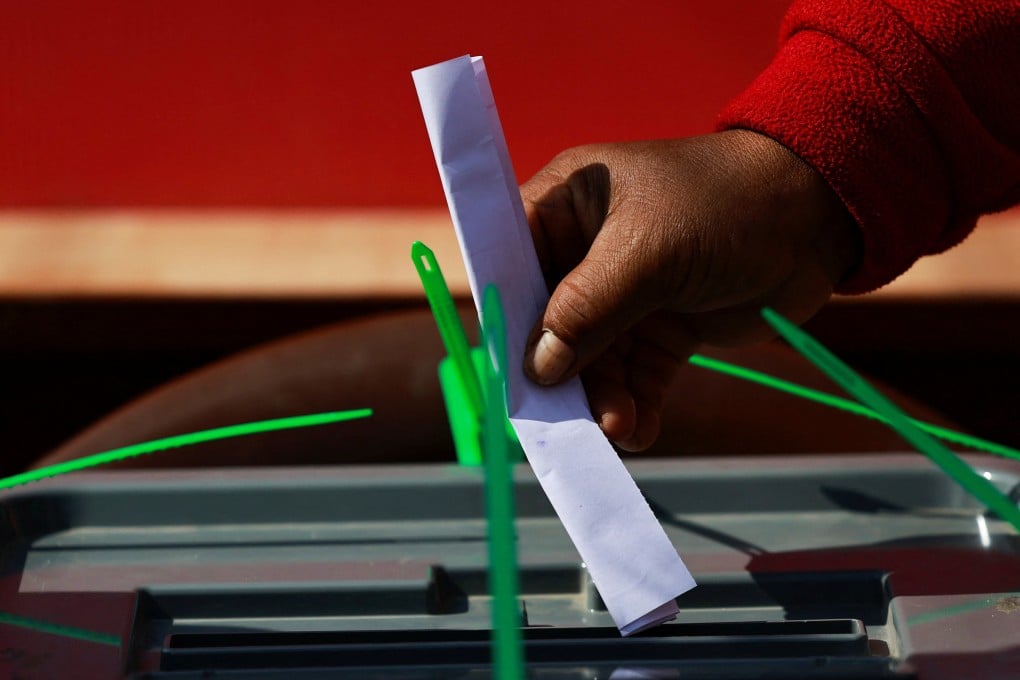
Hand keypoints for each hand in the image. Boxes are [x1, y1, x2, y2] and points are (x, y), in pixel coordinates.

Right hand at [520, 130, 859, 450]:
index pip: (510, 261)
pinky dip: (635, 404)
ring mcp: (625, 293)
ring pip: (592, 357)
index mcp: (566, 204)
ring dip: (602, 396)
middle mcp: (586, 250)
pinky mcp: (663, 327)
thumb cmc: (725, 207)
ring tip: (619, 427)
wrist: (820, 220)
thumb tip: (537, 367)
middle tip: (562, 419)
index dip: (500, 313)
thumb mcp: (648, 252)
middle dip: (559, 369)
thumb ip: (587, 309)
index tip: (501, 366)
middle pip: (548, 321)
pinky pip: (635, 375)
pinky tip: (641, 430)